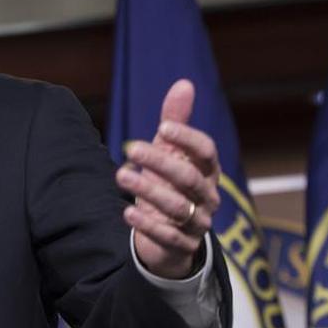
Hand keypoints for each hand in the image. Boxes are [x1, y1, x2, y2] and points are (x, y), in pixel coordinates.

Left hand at [116, 79, 221, 278]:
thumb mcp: (171, 152)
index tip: (163, 127)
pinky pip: (168, 236)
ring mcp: (197, 222)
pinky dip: (147, 224)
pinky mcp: (182, 244)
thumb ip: (175, 121)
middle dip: (160, 162)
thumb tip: (184, 83)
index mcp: (206, 170)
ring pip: (178, 206)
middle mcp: (207, 195)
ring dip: (148, 191)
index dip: (188, 138)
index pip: (206, 152)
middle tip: (129, 149)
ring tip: (120, 175)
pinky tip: (127, 212)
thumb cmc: (170, 183)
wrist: (171, 234)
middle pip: (189, 177)